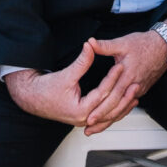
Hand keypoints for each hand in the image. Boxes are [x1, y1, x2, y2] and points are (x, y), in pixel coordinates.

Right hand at [6, 43, 138, 133]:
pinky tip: (124, 102)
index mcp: (80, 110)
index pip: (102, 94)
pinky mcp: (84, 116)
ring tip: (135, 94)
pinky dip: (115, 108)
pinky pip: (104, 114)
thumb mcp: (65, 75)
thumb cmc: (44, 89)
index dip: (112, 78)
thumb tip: (91, 46)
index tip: (120, 65)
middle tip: (135, 82)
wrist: (31, 98)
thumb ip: (81, 62)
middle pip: (110, 108)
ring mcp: (84, 120)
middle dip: (124, 96)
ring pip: (109, 115)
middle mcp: (84, 119)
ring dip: (123, 105)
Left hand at [86, 30, 166, 124]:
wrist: (164, 46)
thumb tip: (90, 43)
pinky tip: (113, 116)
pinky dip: (120, 112)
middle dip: (102, 119)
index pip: (112, 97)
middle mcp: (134, 85)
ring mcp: (139, 89)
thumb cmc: (145, 44)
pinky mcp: (142, 89)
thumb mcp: (123, 43)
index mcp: (127, 75)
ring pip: (123, 109)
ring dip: (110, 119)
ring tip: (98, 127)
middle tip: (89, 129)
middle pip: (117, 107)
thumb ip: (105, 46)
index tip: (89, 118)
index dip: (100, 109)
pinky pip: (129, 105)